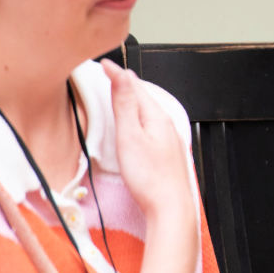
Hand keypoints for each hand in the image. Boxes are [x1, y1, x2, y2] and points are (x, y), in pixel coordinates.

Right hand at [103, 62, 194, 227]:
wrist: (170, 208)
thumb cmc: (150, 178)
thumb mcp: (130, 137)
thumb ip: (125, 105)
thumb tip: (120, 75)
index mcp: (158, 117)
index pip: (135, 86)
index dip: (117, 74)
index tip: (103, 64)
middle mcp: (167, 125)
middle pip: (144, 97)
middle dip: (126, 84)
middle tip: (109, 73)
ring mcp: (168, 140)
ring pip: (148, 112)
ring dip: (133, 101)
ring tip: (120, 93)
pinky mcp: (166, 154)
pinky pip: (151, 127)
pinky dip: (139, 118)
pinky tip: (135, 126)